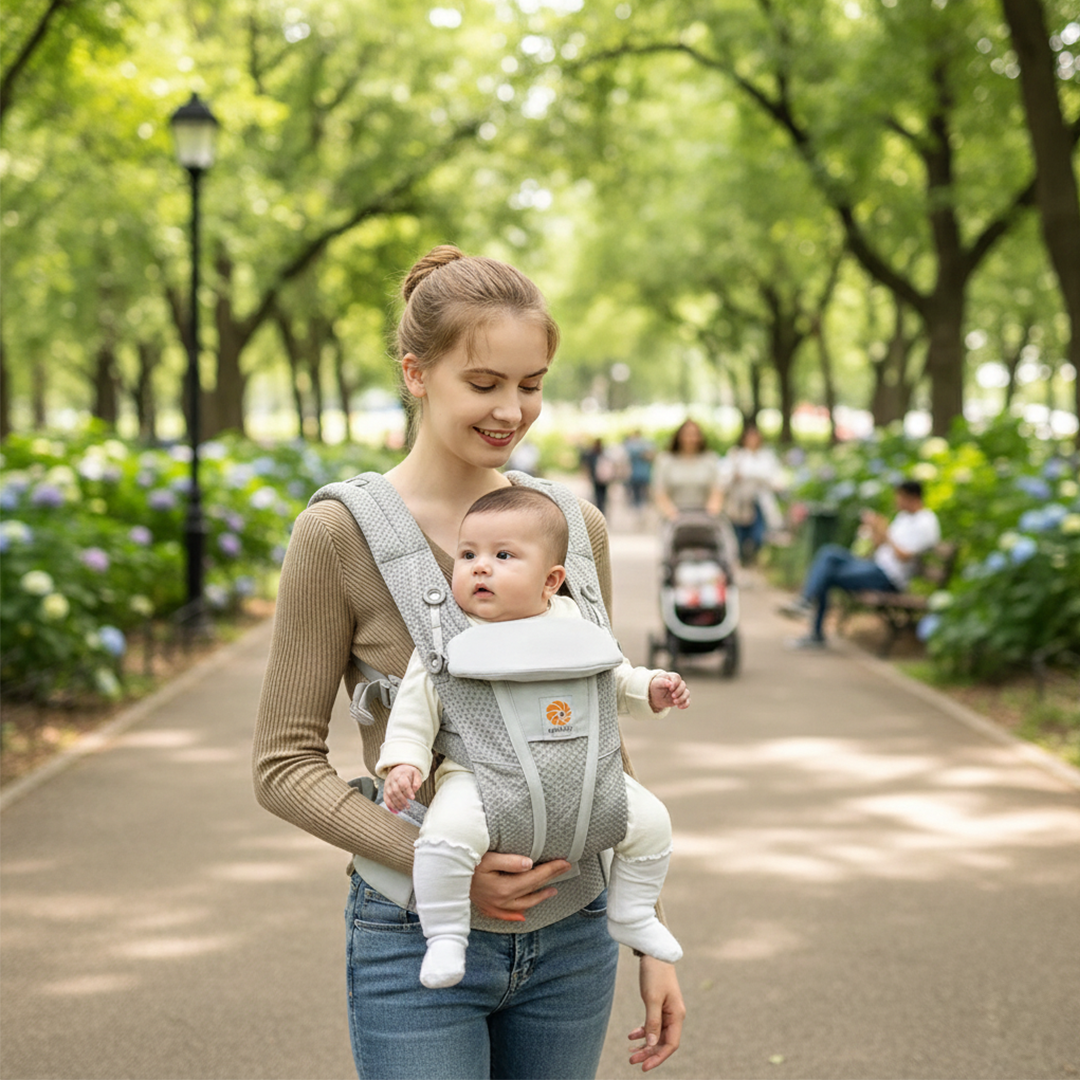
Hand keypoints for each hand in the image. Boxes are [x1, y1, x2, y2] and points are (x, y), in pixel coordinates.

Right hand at [383, 764, 421, 812]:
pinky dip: (390, 805)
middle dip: (402, 800)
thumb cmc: (408, 773)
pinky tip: (396, 810)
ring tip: (403, 808)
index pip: (403, 783)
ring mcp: (387, 785)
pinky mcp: (385, 790)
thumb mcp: (416, 773)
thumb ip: (417, 782)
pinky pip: (386, 798)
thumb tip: (414, 790)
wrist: (397, 768)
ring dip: (396, 804)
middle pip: (396, 791)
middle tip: (408, 806)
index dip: (408, 791)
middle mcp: (392, 780)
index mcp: (401, 774)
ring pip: (390, 795)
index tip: (413, 798)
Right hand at [469, 851, 571, 922]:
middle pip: (531, 890)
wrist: (441, 878)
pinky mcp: (485, 909)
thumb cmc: (464, 863)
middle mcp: (501, 901)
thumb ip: (509, 861)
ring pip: (522, 906)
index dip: (552, 869)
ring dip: (538, 898)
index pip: (534, 877)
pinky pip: (505, 916)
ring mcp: (493, 907)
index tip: (565, 862)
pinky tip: (522, 917)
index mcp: (504, 888)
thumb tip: (530, 864)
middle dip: (550, 879)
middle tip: (564, 869)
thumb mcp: (486, 858)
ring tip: (551, 890)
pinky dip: (516, 916)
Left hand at [628, 956, 684, 1070]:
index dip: (658, 1057)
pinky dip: (642, 1031)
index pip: (670, 1044)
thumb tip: (651, 1044)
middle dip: (648, 1053)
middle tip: (631, 1060)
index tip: (643, 1066)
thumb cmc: (655, 974)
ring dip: (644, 1044)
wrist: (654, 952)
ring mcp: (667, 1011)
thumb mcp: (652, 999)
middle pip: (662, 1042)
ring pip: (656, 1034)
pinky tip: (631, 1035)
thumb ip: (652, 1022)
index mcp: (676, 1016)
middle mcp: (674, 1016)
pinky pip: (652, 1024)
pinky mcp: (659, 1005)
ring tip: (629, 1051)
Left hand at [648, 673, 689, 711]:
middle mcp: (678, 683)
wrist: (656, 696)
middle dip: (679, 691)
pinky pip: (687, 701)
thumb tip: (670, 683)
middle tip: (672, 696)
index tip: (670, 688)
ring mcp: (681, 691)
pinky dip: (685, 704)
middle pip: (683, 685)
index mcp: (672, 677)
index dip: (675, 683)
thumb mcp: (656, 683)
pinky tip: (679, 707)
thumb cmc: (656, 687)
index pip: (677, 678)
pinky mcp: (682, 698)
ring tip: (675, 702)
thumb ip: (662, 682)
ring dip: (682, 698)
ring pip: (687, 693)